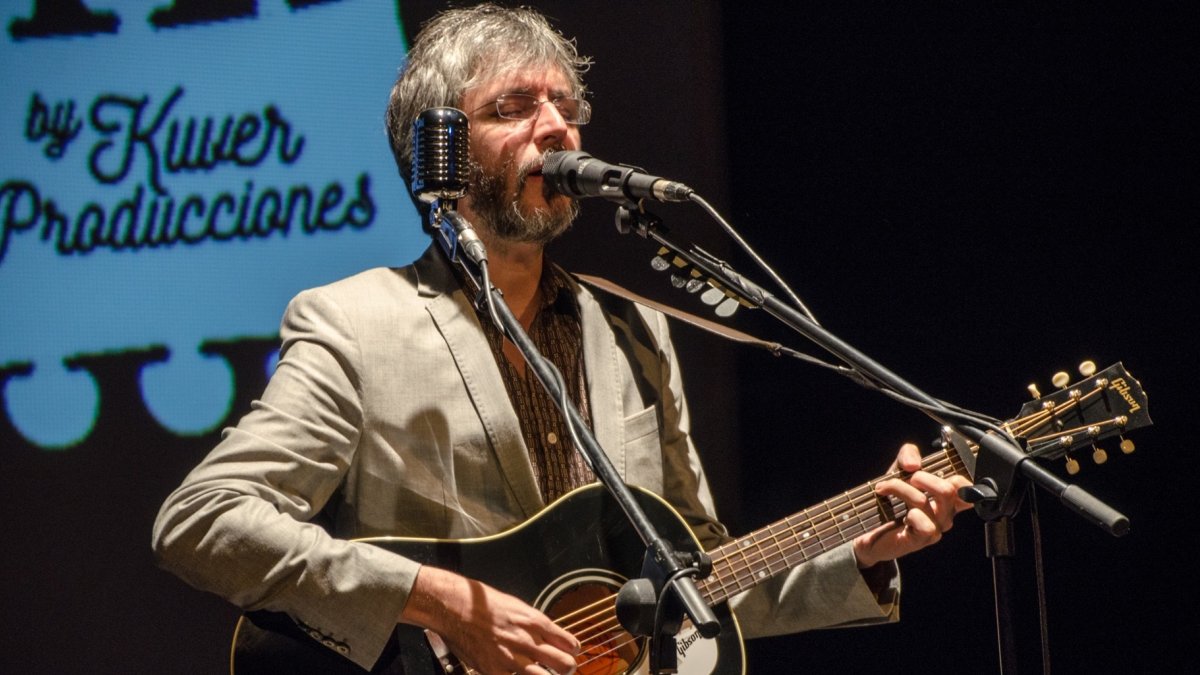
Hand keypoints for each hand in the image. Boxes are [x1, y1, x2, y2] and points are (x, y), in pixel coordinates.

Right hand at [400, 565, 579, 674]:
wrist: (455, 607)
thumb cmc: (483, 604)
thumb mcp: (517, 606)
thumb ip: (534, 624)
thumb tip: (549, 635)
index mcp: (534, 621)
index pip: (569, 644)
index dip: (572, 651)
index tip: (570, 653)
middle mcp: (527, 641)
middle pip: (564, 665)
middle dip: (567, 668)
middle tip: (563, 668)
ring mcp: (511, 659)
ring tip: (542, 672)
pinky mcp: (494, 671)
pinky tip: (517, 674)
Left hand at [852, 442, 972, 567]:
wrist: (868, 528)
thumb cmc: (888, 501)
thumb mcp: (898, 470)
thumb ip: (908, 455)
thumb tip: (914, 464)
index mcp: (944, 498)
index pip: (965, 487)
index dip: (953, 476)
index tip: (931, 472)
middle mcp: (944, 514)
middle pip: (947, 490)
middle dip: (920, 476)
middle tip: (904, 478)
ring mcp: (935, 528)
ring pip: (923, 501)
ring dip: (900, 489)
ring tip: (884, 489)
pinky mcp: (922, 540)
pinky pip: (924, 524)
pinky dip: (908, 514)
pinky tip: (900, 517)